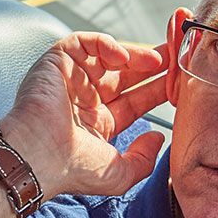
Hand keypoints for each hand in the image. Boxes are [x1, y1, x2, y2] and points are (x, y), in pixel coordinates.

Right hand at [0, 32, 169, 200]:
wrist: (38, 157)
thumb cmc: (71, 170)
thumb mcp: (119, 174)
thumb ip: (144, 159)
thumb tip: (158, 138)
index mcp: (97, 123)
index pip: (134, 101)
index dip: (157, 89)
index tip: (179, 82)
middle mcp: (84, 99)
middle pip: (124, 75)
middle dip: (151, 66)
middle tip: (176, 58)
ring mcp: (70, 79)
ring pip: (107, 57)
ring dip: (134, 55)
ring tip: (158, 60)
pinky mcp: (56, 62)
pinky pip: (84, 43)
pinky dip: (105, 44)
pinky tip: (124, 56)